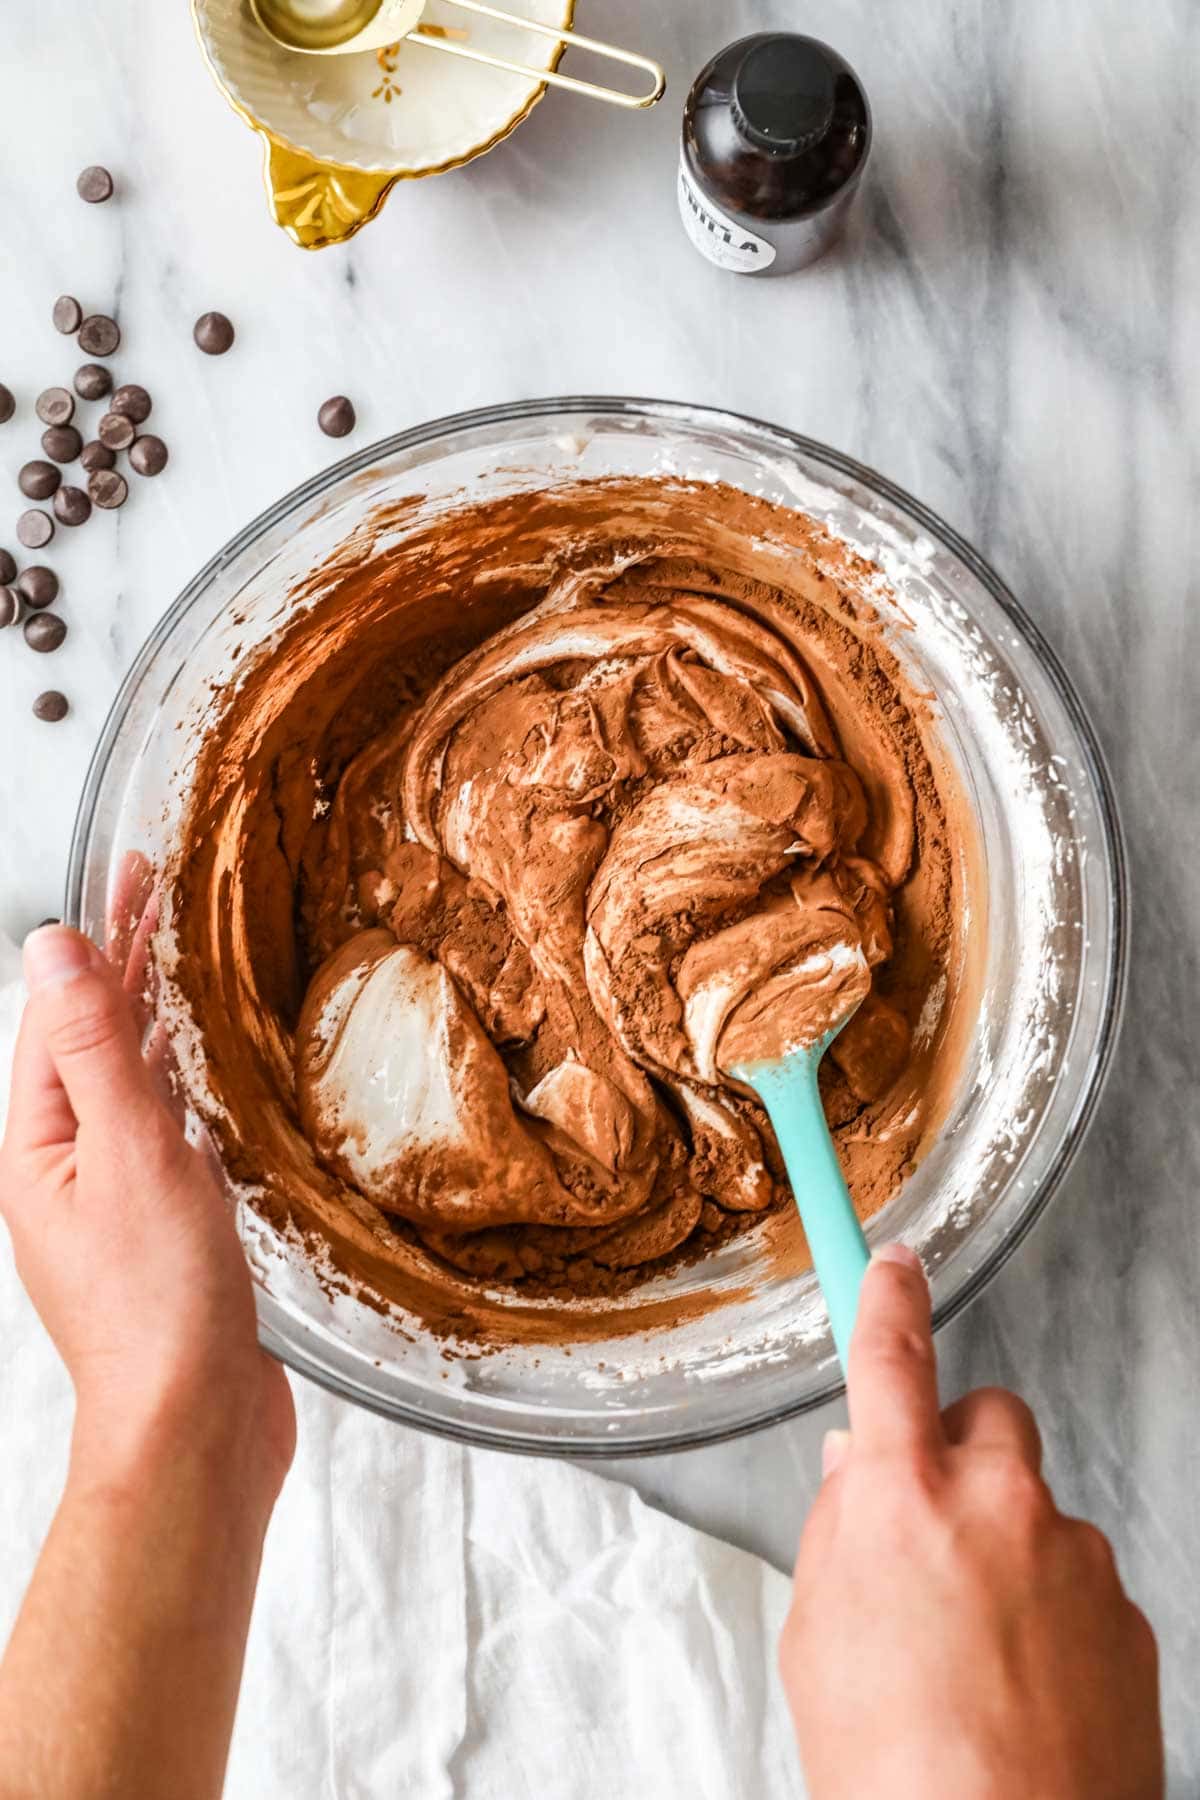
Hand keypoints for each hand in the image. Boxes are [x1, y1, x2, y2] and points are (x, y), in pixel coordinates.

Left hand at [0, 924, 293, 1502]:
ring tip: (182, 958)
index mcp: (37, 1145)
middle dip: (123, 965)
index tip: (127, 877)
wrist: (192, 1427)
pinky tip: (208, 1070)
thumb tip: (50, 951)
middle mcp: (65, 1168)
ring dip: (153, 1018)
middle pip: (93, 1041)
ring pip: (129, 1084)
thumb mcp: (127, 1153)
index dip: (97, 937)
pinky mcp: (162, 1228)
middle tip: (156, 892)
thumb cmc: (158, 1307)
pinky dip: (184, 1081)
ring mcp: (112, 1199)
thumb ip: (94, 1048)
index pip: (62, 1014)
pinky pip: (166, 1130)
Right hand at [781, 1245, 1162, 1799]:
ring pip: (1038, 1511)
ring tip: (976, 1654)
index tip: (897, 1265)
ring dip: (1010, 1548)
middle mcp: (998, 1503)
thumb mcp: (817, 1637)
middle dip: (962, 1449)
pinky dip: (1055, 1613)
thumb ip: (839, 1533)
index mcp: (902, 1496)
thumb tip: (858, 1474)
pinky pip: (1083, 1581)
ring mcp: (1077, 1556)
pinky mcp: (1129, 1613)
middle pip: (991, 1417)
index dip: (890, 1300)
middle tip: (933, 1525)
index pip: (891, 1360)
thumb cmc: (891, 1768)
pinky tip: (1025, 1688)